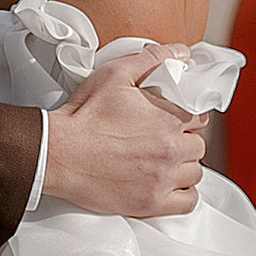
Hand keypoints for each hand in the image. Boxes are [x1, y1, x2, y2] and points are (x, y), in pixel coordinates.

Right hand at [42, 46, 204, 219]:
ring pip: (195, 174)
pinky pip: (187, 202)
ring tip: (162, 162)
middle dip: (184, 142)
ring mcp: (163, 179)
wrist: (57, 153)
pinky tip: (168, 185)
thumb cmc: (83, 116)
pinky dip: (182, 195)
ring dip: (183, 167)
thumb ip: (152, 60)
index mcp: (169, 119)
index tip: (173, 121)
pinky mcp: (151, 203)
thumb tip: (180, 52)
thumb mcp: (115, 74)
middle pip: (198, 147)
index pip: (199, 118)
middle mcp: (171, 150)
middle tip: (162, 141)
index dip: (186, 118)